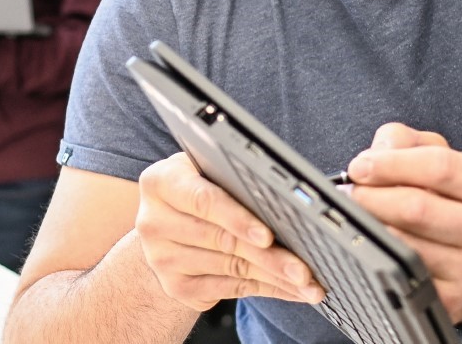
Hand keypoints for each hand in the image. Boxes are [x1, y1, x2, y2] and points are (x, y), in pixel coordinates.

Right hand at [134, 152, 323, 309]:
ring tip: (308, 283)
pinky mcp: (175, 286)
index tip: (267, 235)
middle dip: (269, 257)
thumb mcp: (207, 172)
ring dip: (274, 278)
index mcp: (161, 182)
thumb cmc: (200, 188)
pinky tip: (290, 290)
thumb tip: (289, 200)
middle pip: (222, 241)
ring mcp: (162, 258)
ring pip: (231, 269)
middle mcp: (154, 222)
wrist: (167, 225)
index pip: (203, 201)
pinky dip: (266, 290)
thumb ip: (234, 178)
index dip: (238, 218)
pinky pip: (230, 289)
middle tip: (302, 269)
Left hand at [342, 123, 461, 321]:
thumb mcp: (438, 160)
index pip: (441, 167)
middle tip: (351, 193)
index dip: (392, 163)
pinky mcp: (450, 301)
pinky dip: (377, 257)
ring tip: (359, 216)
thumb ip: (404, 143)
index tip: (360, 166)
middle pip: (417, 208)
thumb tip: (371, 159)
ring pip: (403, 244)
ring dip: (369, 227)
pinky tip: (372, 245)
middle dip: (372, 196)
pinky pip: (399, 274)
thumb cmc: (449, 202)